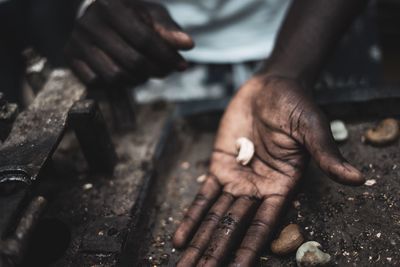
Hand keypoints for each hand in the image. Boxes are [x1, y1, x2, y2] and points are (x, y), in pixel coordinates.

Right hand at [64, 0, 193, 85]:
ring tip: (144, 72)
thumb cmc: (129, 15)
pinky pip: (97, 83)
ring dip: (137, 80)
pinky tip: (124, 74)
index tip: (181, 65)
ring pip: (115, 77)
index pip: (144, 39)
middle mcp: (89, 22)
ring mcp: (76, 41)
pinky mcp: (69, 58)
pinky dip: (115, 84)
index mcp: (110, 5)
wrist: (95, 13)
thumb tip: (188, 45)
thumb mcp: (150, 15)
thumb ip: (168, 29)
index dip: (166, 56)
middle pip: (132, 62)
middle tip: (163, 70)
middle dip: (155, 71)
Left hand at [173, 75, 363, 265]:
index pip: (263, 226)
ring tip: (184, 265)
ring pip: (215, 217)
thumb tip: (357, 179)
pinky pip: (203, 196)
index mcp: (282, 187)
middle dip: (215, 252)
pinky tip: (179, 237)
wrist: (271, 86)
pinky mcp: (219, 166)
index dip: (248, 249)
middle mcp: (257, 190)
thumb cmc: (296, 105)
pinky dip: (191, 216)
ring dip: (200, 242)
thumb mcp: (312, 128)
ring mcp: (236, 180)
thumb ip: (326, 154)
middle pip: (234, 228)